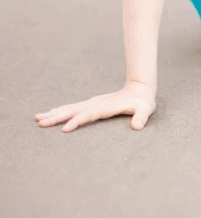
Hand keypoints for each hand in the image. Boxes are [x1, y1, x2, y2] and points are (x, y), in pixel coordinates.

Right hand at [35, 81, 156, 132]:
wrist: (140, 88)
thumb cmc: (143, 102)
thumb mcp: (145, 109)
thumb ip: (141, 117)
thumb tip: (137, 127)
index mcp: (106, 107)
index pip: (89, 115)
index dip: (77, 121)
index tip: (64, 129)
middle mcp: (96, 104)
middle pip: (74, 111)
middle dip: (57, 117)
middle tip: (40, 122)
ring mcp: (93, 103)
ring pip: (71, 108)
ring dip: (55, 113)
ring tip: (38, 118)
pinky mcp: (92, 104)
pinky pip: (74, 107)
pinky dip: (61, 110)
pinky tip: (50, 112)